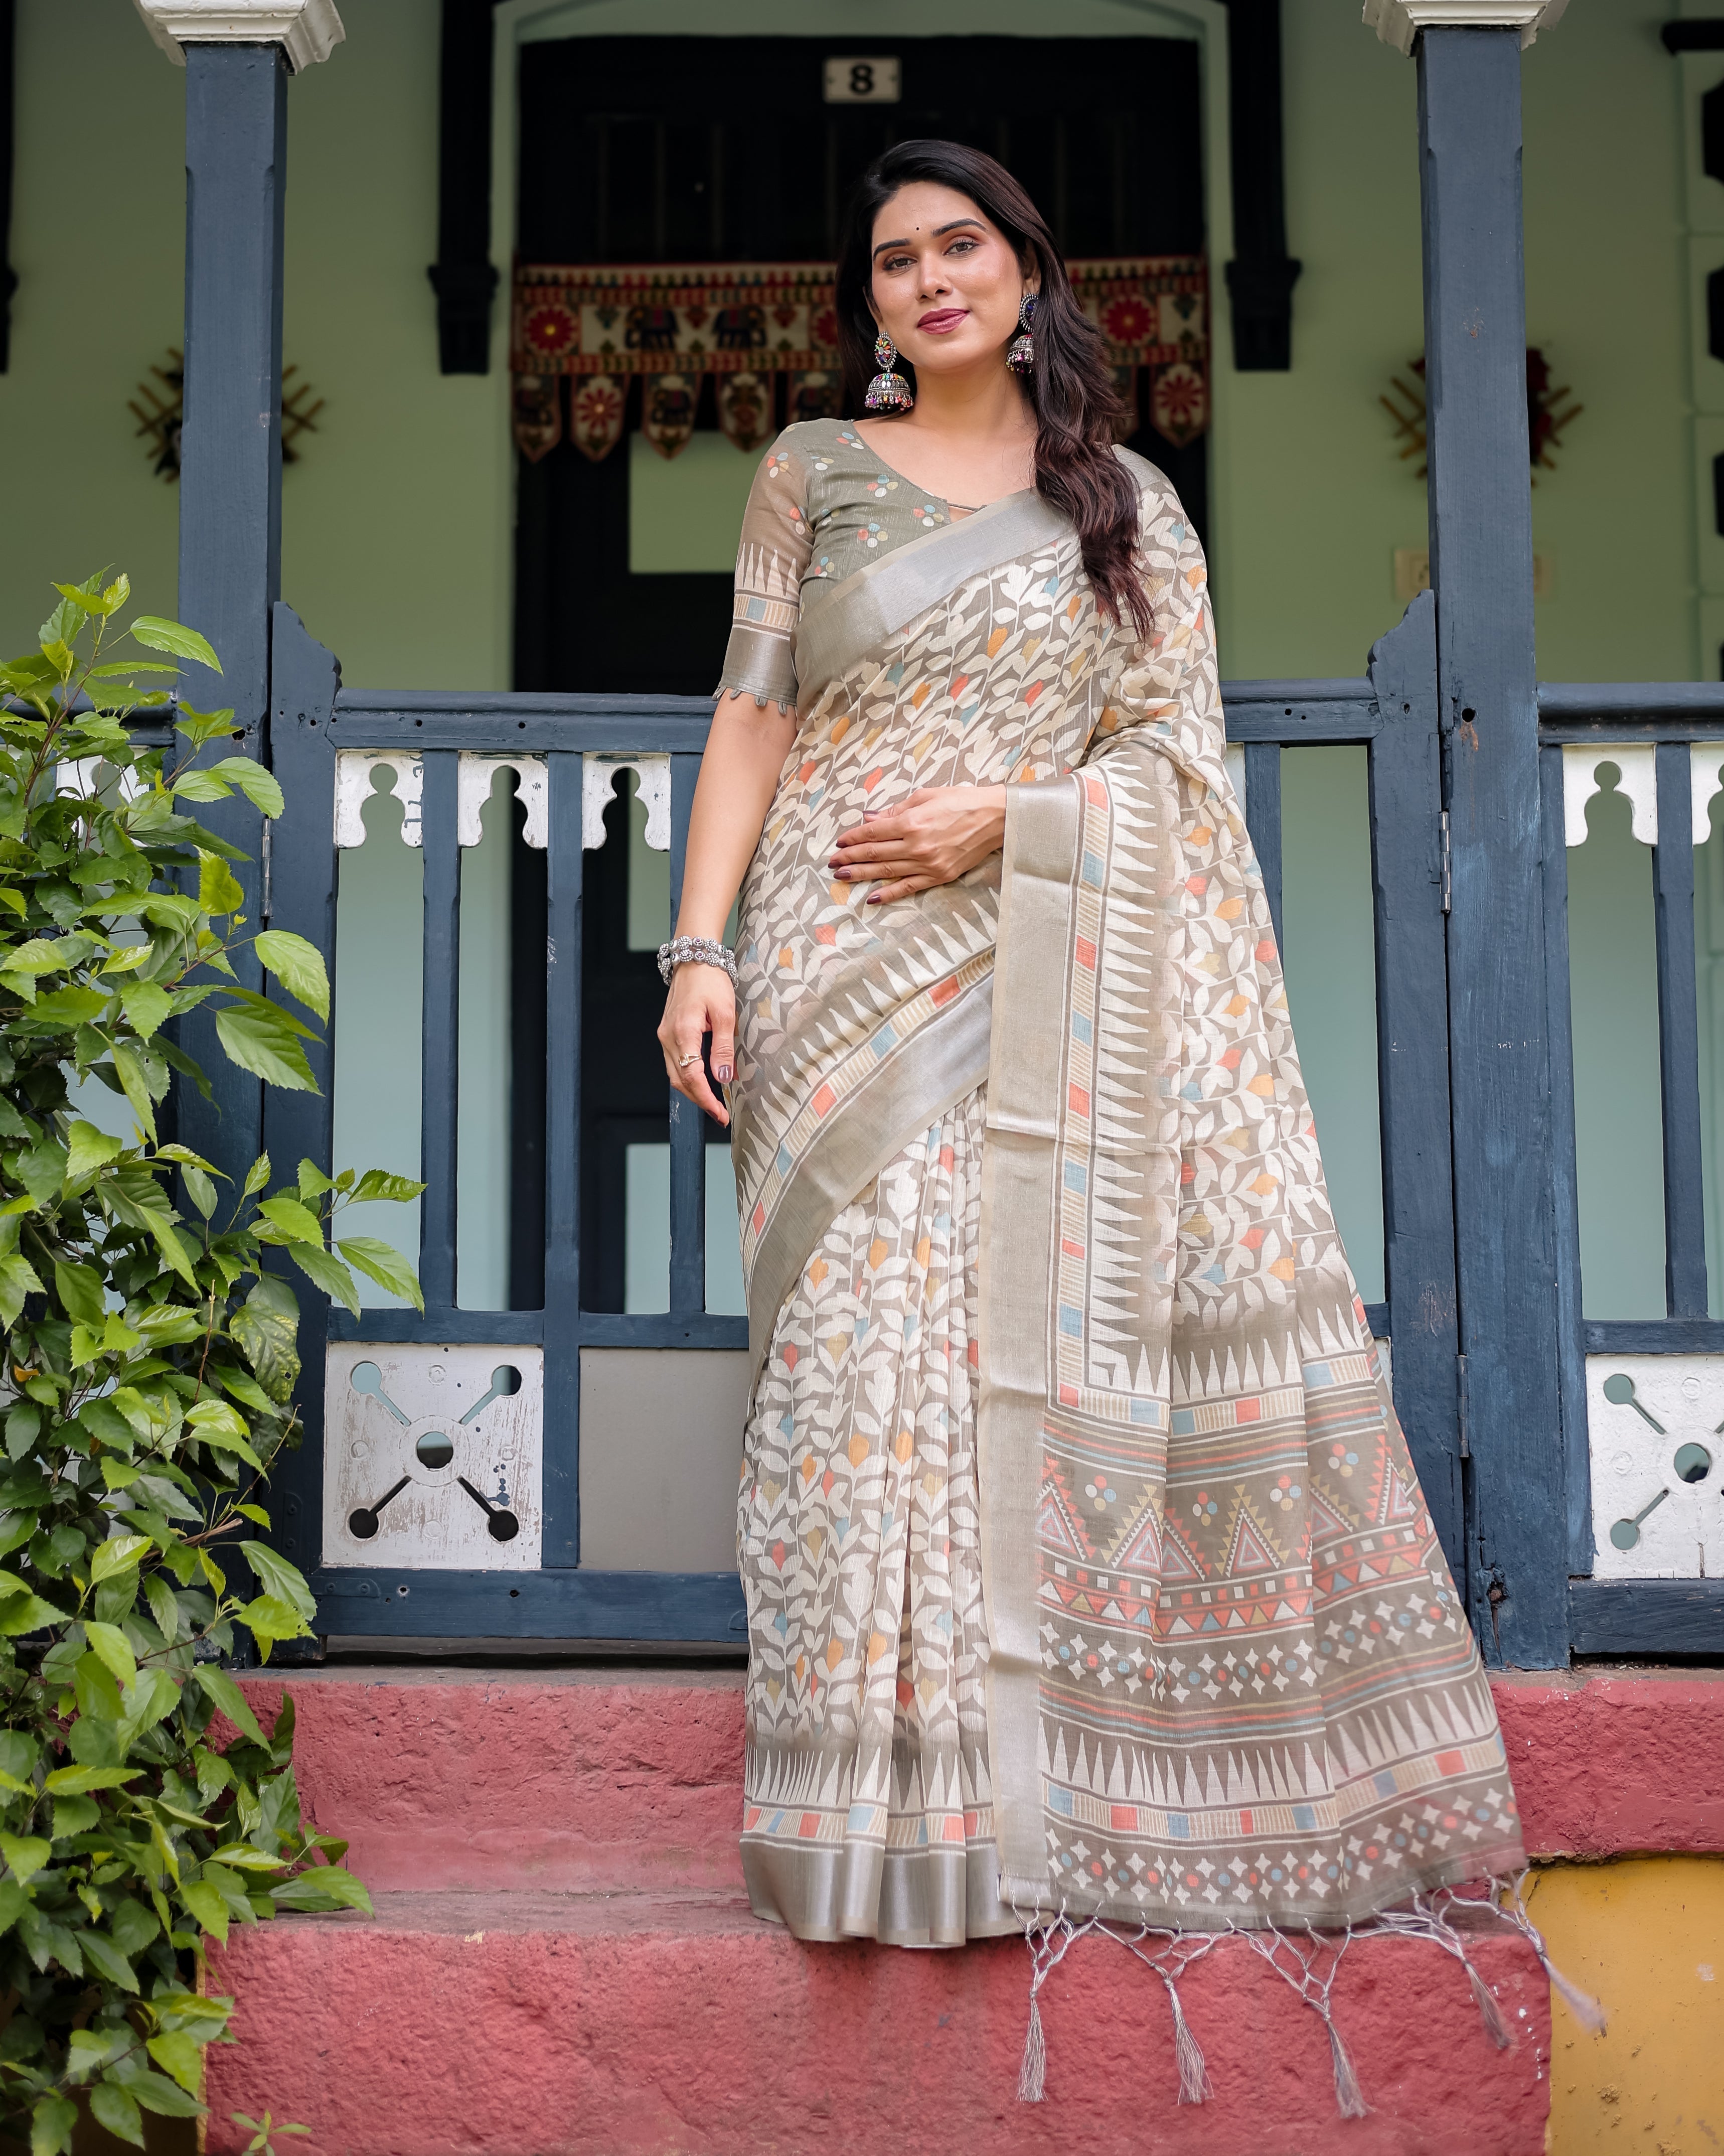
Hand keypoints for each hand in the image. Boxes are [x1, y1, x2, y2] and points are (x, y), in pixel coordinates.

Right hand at [657, 960, 734, 1127]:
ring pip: (675, 1074)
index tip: (720, 1113)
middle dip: (700, 1100)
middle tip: (720, 1113)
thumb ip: (723, 1048)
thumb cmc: (711, 982)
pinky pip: (674, 1062)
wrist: (694, 960)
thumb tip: (723, 1078)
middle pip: (680, 1080)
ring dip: (693, 1090)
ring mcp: (664, 1036)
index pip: (691, 1076)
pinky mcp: (667, 1033)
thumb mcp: (725, 1014)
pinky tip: (703, 1081)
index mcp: (682, 1032)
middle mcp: (668, 1037)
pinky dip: (688, 1076)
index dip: (706, 1099)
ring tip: (714, 1101)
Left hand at [829, 784, 1007, 904]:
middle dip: (850, 858)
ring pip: (887, 872)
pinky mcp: (939, 876)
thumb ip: (895, 810)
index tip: (839, 842)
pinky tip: (872, 897)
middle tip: (832, 863)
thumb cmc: (961, 800)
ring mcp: (928, 863)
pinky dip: (889, 893)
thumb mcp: (925, 796)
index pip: (873, 832)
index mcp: (912, 821)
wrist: (995, 818)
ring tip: (842, 877)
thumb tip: (870, 818)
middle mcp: (916, 845)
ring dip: (861, 875)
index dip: (853, 838)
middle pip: (875, 854)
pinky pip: (908, 887)